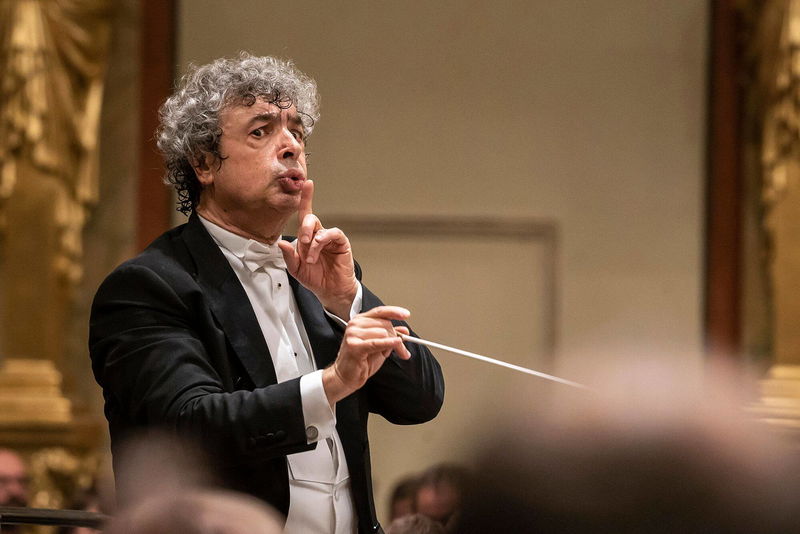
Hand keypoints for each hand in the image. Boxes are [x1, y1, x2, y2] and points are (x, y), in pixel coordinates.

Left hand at [278, 180, 357, 317]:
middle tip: (302, 242)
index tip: (306, 184)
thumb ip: (289, 256)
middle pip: (310, 218)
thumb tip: (281, 242)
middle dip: (304, 228)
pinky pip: (332, 233)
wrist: (330, 291)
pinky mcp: (341, 242)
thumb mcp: (296, 269)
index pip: (304, 214)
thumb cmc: (314, 278)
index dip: (306, 199)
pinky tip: (317, 251)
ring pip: (320, 228)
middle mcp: (318, 234)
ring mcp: (330, 238)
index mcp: (307, 237)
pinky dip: (322, 241)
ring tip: (310, 258)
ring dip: (312, 241)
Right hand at [322, 306, 411, 403]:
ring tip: (384, 354)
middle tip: (401, 350)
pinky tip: (397, 343)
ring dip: (391, 345)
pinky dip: (389, 343)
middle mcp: (355, 324)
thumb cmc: (360, 361)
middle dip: (397, 337)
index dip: (394, 312)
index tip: (406, 314)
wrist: (345, 376)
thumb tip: (404, 330)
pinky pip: (377, 343)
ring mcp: (353, 334)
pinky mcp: (354, 346)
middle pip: (385, 324)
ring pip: (384, 333)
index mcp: (360, 320)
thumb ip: (390, 336)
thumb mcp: (378, 345)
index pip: (380, 311)